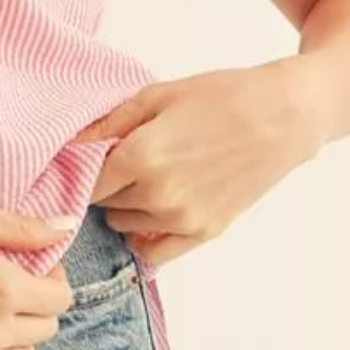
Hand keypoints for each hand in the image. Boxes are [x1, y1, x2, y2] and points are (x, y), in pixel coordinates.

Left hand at [67, 59, 316, 267]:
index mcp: (140, 157)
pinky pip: (156, 253)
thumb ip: (108, 123)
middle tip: (120, 161)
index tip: (86, 158)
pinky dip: (145, 237)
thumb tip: (68, 143)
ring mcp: (182, 219)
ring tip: (147, 177)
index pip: (86, 181)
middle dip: (105, 184)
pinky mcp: (205, 233)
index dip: (82, 169)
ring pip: (125, 225)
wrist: (281, 118)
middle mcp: (157, 196)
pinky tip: (151, 213)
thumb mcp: (157, 96)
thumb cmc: (219, 97)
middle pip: (104, 203)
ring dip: (125, 207)